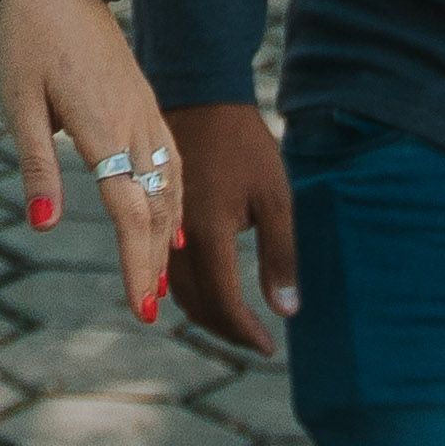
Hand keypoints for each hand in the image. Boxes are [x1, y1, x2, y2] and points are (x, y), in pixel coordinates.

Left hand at [0, 0, 188, 327]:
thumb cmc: (25, 44)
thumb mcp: (18, 104)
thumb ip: (36, 166)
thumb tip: (45, 225)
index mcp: (103, 126)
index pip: (129, 210)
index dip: (135, 261)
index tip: (138, 304)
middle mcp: (135, 123)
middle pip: (155, 206)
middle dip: (153, 261)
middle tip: (147, 309)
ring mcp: (145, 111)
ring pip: (169, 185)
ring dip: (165, 235)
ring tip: (159, 281)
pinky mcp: (146, 102)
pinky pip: (171, 161)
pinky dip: (173, 199)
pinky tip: (171, 224)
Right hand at [164, 101, 298, 355]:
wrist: (202, 98)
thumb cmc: (246, 146)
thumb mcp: (276, 196)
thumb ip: (281, 255)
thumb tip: (285, 311)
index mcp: (209, 232)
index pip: (224, 301)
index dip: (245, 331)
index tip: (269, 347)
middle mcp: (178, 236)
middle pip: (196, 304)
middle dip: (226, 330)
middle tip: (256, 341)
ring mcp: (163, 227)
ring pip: (177, 291)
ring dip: (206, 315)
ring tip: (237, 325)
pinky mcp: (158, 217)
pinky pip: (169, 270)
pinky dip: (189, 292)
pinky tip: (210, 293)